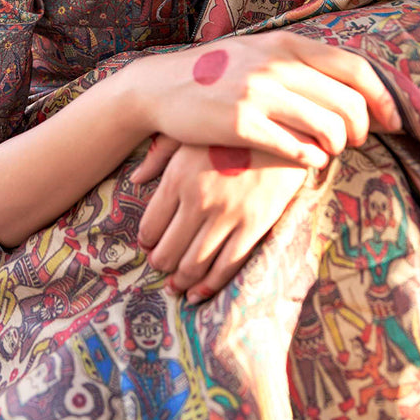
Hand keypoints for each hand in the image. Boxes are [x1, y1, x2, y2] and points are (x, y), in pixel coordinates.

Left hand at [130, 139, 308, 302]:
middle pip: (168, 250)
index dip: (147, 243)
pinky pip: (227, 265)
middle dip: (161, 265)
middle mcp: (199, 200)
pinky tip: (198, 292)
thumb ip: (160, 155)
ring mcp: (228, 215)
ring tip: (176, 285)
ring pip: (194, 263)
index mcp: (178, 177)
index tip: (149, 246)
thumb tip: (135, 179)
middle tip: (160, 268)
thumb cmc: (232, 129)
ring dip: (181, 280)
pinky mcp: (255, 225)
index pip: (150, 226)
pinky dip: (209, 285)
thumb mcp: (192, 134)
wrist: (283, 127)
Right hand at [132, 31, 401, 170]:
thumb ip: (298, 62)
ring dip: (338, 146)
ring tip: (330, 151)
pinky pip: (296, 148)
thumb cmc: (215, 74)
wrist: (160, 87)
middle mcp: (277, 65)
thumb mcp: (258, 52)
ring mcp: (259, 94)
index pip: (355, 68)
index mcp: (287, 44)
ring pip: (328, 127)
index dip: (382, 97)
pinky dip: (312, 159)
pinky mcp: (242, 124)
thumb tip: (347, 83)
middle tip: (358, 141)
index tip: (392, 120)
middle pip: (348, 102)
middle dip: (362, 128)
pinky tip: (309, 161)